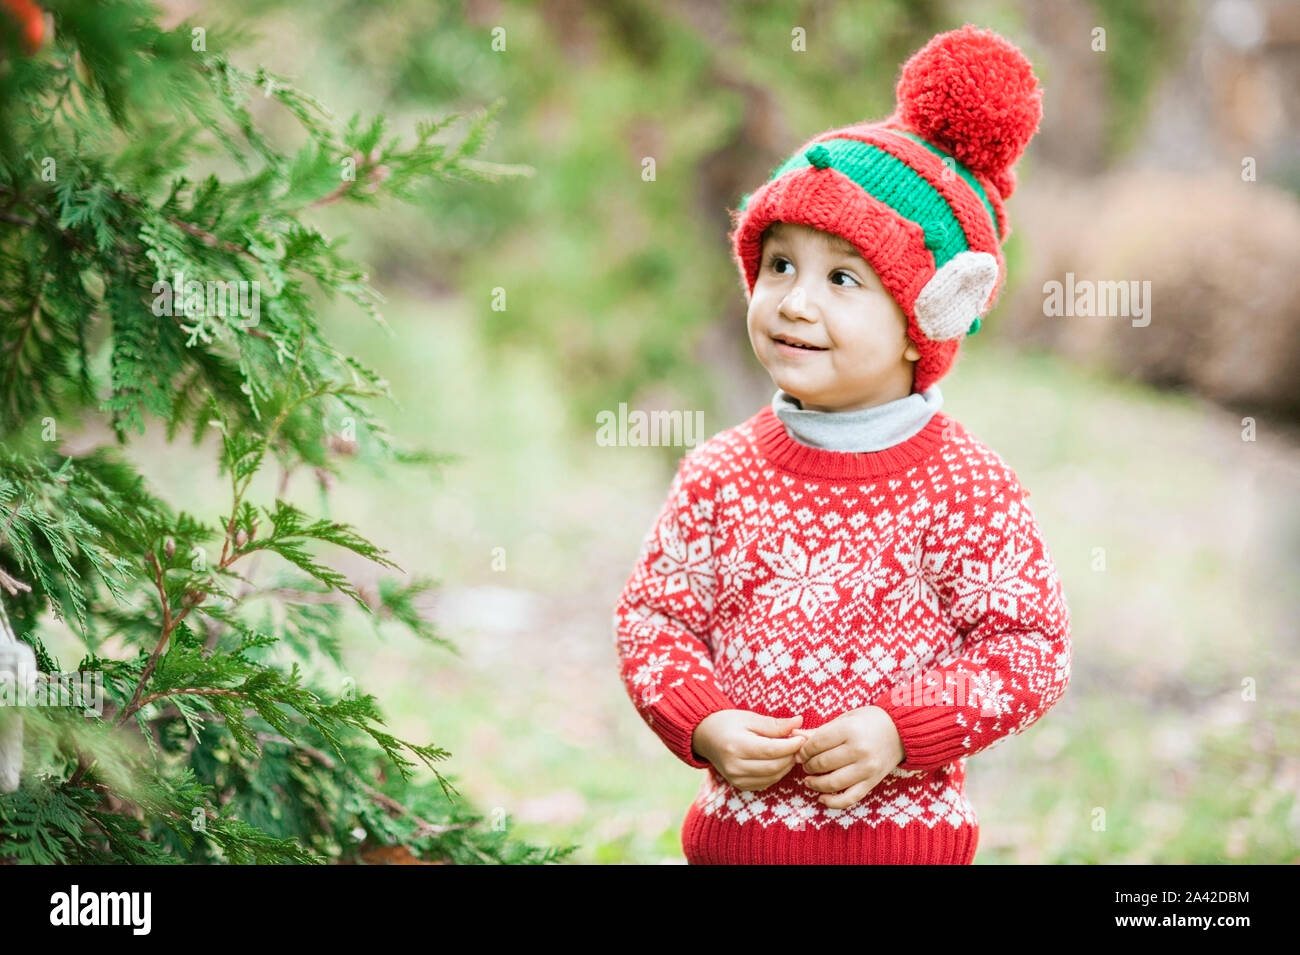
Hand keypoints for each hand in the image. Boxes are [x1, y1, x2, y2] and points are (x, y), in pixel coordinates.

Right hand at [691, 710, 805, 791]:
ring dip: (786, 765)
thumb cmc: (728, 723)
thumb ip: (775, 724)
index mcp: (736, 746)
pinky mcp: (740, 786)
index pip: (771, 750)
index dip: (791, 745)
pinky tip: (778, 760)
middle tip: (799, 744)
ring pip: (773, 777)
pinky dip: (777, 772)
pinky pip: (767, 783)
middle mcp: (735, 766)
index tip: (802, 737)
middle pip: (774, 766)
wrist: (706, 737)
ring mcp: (736, 779)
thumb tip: (799, 722)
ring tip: (789, 751)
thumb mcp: (750, 718)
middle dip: (791, 756)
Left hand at [791, 706, 904, 809]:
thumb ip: (820, 731)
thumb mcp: (845, 719)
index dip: (803, 750)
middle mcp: (858, 750)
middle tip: (804, 764)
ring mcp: (866, 769)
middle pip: (822, 764)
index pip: (816, 744)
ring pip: (832, 783)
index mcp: (849, 730)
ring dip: (815, 783)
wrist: (900, 731)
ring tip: (808, 780)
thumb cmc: (868, 721)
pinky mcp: (872, 783)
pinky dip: (832, 802)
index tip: (800, 752)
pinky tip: (821, 798)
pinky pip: (849, 798)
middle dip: (807, 765)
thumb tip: (794, 735)